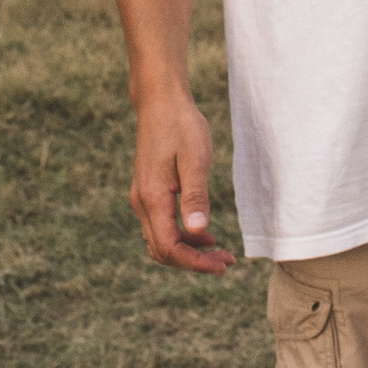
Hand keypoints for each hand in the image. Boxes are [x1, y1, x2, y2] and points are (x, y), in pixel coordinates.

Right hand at [129, 92, 234, 273]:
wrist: (161, 102)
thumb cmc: (181, 126)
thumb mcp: (195, 160)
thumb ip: (195, 197)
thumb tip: (198, 232)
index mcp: (153, 198)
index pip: (170, 248)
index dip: (196, 262)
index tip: (223, 265)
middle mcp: (142, 203)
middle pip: (163, 251)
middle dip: (194, 262)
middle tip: (226, 262)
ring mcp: (142, 198)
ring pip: (160, 241)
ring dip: (188, 251)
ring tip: (220, 251)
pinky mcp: (148, 192)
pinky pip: (161, 226)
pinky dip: (182, 236)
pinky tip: (204, 233)